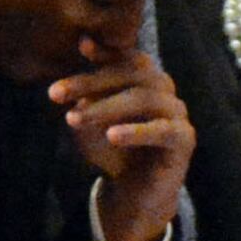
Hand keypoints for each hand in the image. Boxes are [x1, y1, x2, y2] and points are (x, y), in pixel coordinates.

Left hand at [53, 31, 194, 240]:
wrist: (134, 193)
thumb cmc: (111, 151)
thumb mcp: (90, 120)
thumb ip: (84, 97)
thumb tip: (71, 78)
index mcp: (144, 80)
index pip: (126, 58)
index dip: (107, 51)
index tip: (81, 47)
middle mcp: (165, 91)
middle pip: (133, 74)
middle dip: (91, 81)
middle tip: (55, 93)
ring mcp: (178, 114)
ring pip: (145, 98)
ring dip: (106, 107)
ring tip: (74, 119)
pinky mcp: (185, 140)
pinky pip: (162, 130)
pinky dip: (136, 131)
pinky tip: (111, 136)